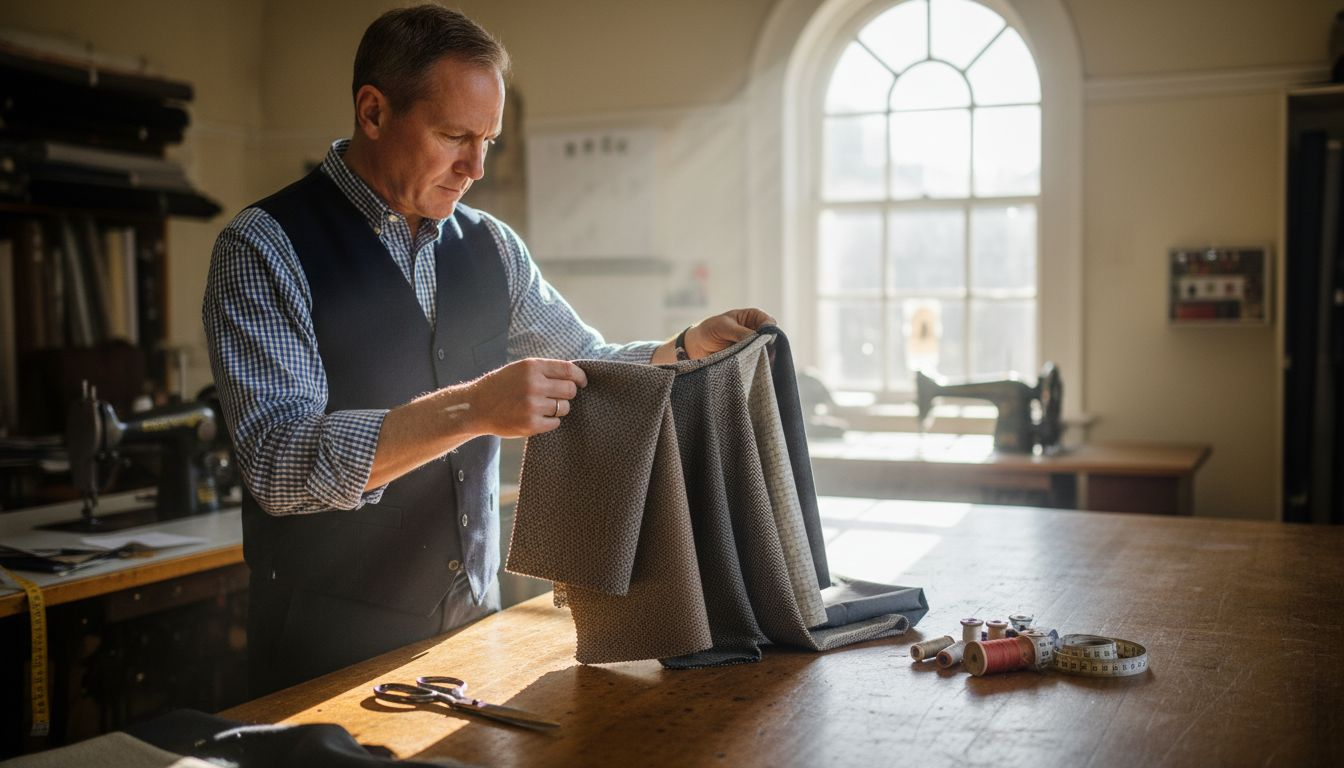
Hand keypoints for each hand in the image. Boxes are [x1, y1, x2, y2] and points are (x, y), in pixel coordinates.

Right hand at [466, 358, 587, 436]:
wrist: (476, 407)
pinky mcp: (530, 424)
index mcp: (532, 367)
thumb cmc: (500, 386)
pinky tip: (538, 417)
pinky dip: (550, 421)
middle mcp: (533, 384)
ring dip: (558, 408)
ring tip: (543, 407)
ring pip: (564, 407)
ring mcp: (532, 405)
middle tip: (559, 396)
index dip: (580, 377)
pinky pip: (555, 423)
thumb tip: (574, 375)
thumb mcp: (519, 369)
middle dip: (568, 394)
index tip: (582, 382)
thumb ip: (544, 370)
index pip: (569, 370)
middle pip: (570, 390)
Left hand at [683, 308, 775, 358]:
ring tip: (756, 361)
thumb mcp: (723, 327)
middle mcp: (756, 331)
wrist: (697, 346)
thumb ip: (740, 332)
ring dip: (763, 356)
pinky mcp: (749, 359)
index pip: (768, 322)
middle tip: (763, 352)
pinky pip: (758, 362)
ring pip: (766, 351)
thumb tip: (756, 339)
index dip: (769, 329)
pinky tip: (755, 368)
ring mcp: (753, 346)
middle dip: (768, 345)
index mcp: (752, 317)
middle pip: (770, 338)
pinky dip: (757, 365)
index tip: (764, 338)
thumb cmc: (710, 330)